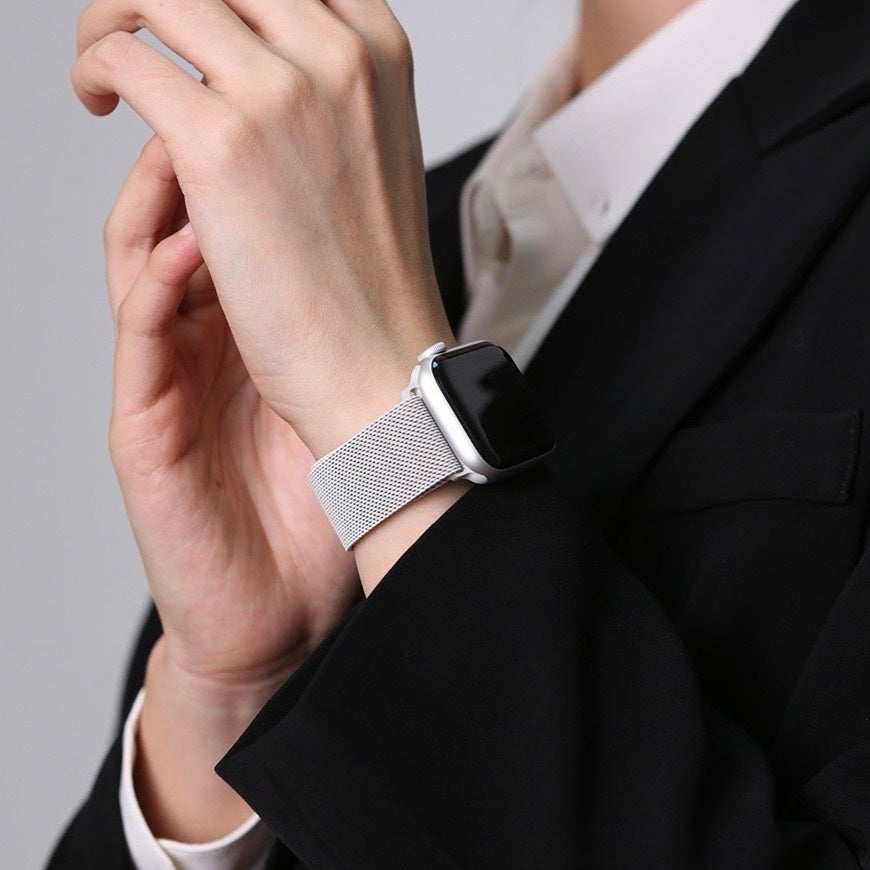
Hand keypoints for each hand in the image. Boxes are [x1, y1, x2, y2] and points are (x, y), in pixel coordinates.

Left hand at [73, 0, 454, 459]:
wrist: (378, 359)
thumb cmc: (374, 278)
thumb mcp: (371, 152)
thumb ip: (328, 89)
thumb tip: (255, 56)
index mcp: (378, 48)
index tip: (192, 19)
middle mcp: (336, 51)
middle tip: (134, 26)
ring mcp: (281, 91)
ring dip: (114, 13)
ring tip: (103, 66)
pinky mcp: (221, 141)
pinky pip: (124, 56)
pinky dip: (93, 66)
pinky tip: (97, 102)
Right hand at [99, 136, 361, 838]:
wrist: (281, 608)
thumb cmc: (313, 508)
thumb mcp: (336, 401)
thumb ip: (344, 332)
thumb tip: (400, 258)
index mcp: (241, 334)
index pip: (226, 227)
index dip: (243, 165)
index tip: (283, 116)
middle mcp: (197, 346)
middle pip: (173, 223)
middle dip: (189, 156)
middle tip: (222, 103)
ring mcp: (166, 382)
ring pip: (138, 264)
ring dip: (161, 202)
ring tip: (191, 148)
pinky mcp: (143, 429)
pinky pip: (139, 339)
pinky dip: (157, 287)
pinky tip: (193, 247)